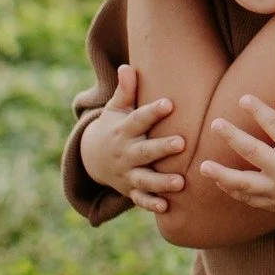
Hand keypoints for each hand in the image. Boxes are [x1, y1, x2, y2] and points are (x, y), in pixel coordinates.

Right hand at [78, 65, 185, 213]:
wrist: (92, 158)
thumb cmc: (115, 125)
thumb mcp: (115, 108)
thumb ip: (125, 91)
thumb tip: (127, 67)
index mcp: (123, 130)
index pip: (139, 120)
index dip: (153, 111)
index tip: (169, 103)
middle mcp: (125, 153)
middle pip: (144, 152)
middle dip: (162, 148)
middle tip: (182, 143)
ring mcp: (127, 174)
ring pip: (144, 179)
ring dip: (161, 182)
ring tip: (181, 182)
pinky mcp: (130, 189)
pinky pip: (140, 199)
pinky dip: (150, 204)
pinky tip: (166, 207)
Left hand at [200, 95, 274, 215]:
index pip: (274, 124)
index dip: (258, 110)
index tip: (243, 98)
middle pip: (252, 151)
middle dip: (232, 136)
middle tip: (215, 123)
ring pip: (244, 183)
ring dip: (221, 174)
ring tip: (203, 166)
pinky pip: (249, 198)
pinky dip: (232, 190)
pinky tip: (220, 181)